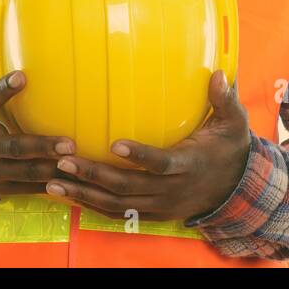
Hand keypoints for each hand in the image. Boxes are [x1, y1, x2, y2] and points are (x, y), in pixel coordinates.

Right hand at [0, 70, 76, 197]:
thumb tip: (17, 63)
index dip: (3, 90)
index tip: (21, 77)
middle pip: (14, 147)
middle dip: (43, 146)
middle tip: (70, 144)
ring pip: (24, 172)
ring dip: (52, 170)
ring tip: (77, 163)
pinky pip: (27, 188)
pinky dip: (49, 185)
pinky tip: (70, 181)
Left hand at [45, 69, 250, 222]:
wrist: (235, 190)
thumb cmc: (230, 148)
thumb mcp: (234, 123)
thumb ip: (224, 100)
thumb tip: (218, 73)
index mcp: (189, 164)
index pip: (161, 163)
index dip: (139, 155)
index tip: (114, 144)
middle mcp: (170, 190)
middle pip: (127, 187)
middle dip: (94, 175)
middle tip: (63, 161)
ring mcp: (159, 206)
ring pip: (116, 205)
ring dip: (84, 194)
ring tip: (52, 182)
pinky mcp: (151, 215)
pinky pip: (117, 214)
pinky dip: (91, 207)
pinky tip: (67, 196)